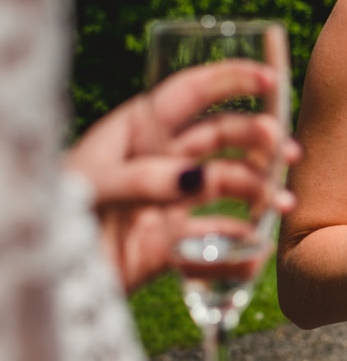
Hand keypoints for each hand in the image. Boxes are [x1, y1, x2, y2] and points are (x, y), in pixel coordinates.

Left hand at [65, 60, 298, 291]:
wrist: (49, 281)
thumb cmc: (57, 218)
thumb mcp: (93, 187)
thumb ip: (146, 179)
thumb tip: (201, 177)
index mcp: (135, 132)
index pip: (189, 93)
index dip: (230, 80)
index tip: (271, 80)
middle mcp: (158, 161)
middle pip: (220, 136)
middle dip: (257, 139)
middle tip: (283, 152)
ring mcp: (168, 201)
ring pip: (228, 184)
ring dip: (260, 189)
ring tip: (280, 204)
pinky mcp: (172, 243)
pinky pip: (216, 239)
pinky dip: (240, 245)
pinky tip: (253, 250)